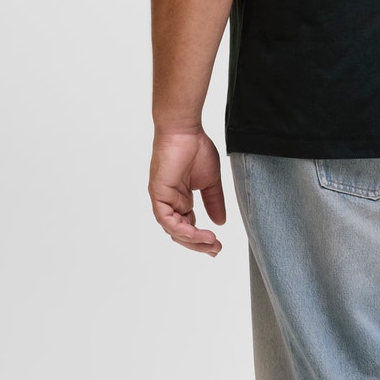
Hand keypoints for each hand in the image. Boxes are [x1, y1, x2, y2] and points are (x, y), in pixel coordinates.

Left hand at [148, 126, 226, 255]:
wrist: (185, 130)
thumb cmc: (196, 148)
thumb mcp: (211, 182)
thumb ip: (214, 202)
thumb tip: (221, 222)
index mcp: (181, 199)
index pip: (189, 227)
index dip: (202, 239)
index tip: (218, 246)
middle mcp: (170, 201)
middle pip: (180, 233)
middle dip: (198, 244)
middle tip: (216, 250)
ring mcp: (163, 198)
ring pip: (173, 229)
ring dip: (192, 240)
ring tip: (211, 243)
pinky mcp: (158, 193)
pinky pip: (166, 219)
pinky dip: (181, 229)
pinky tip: (196, 233)